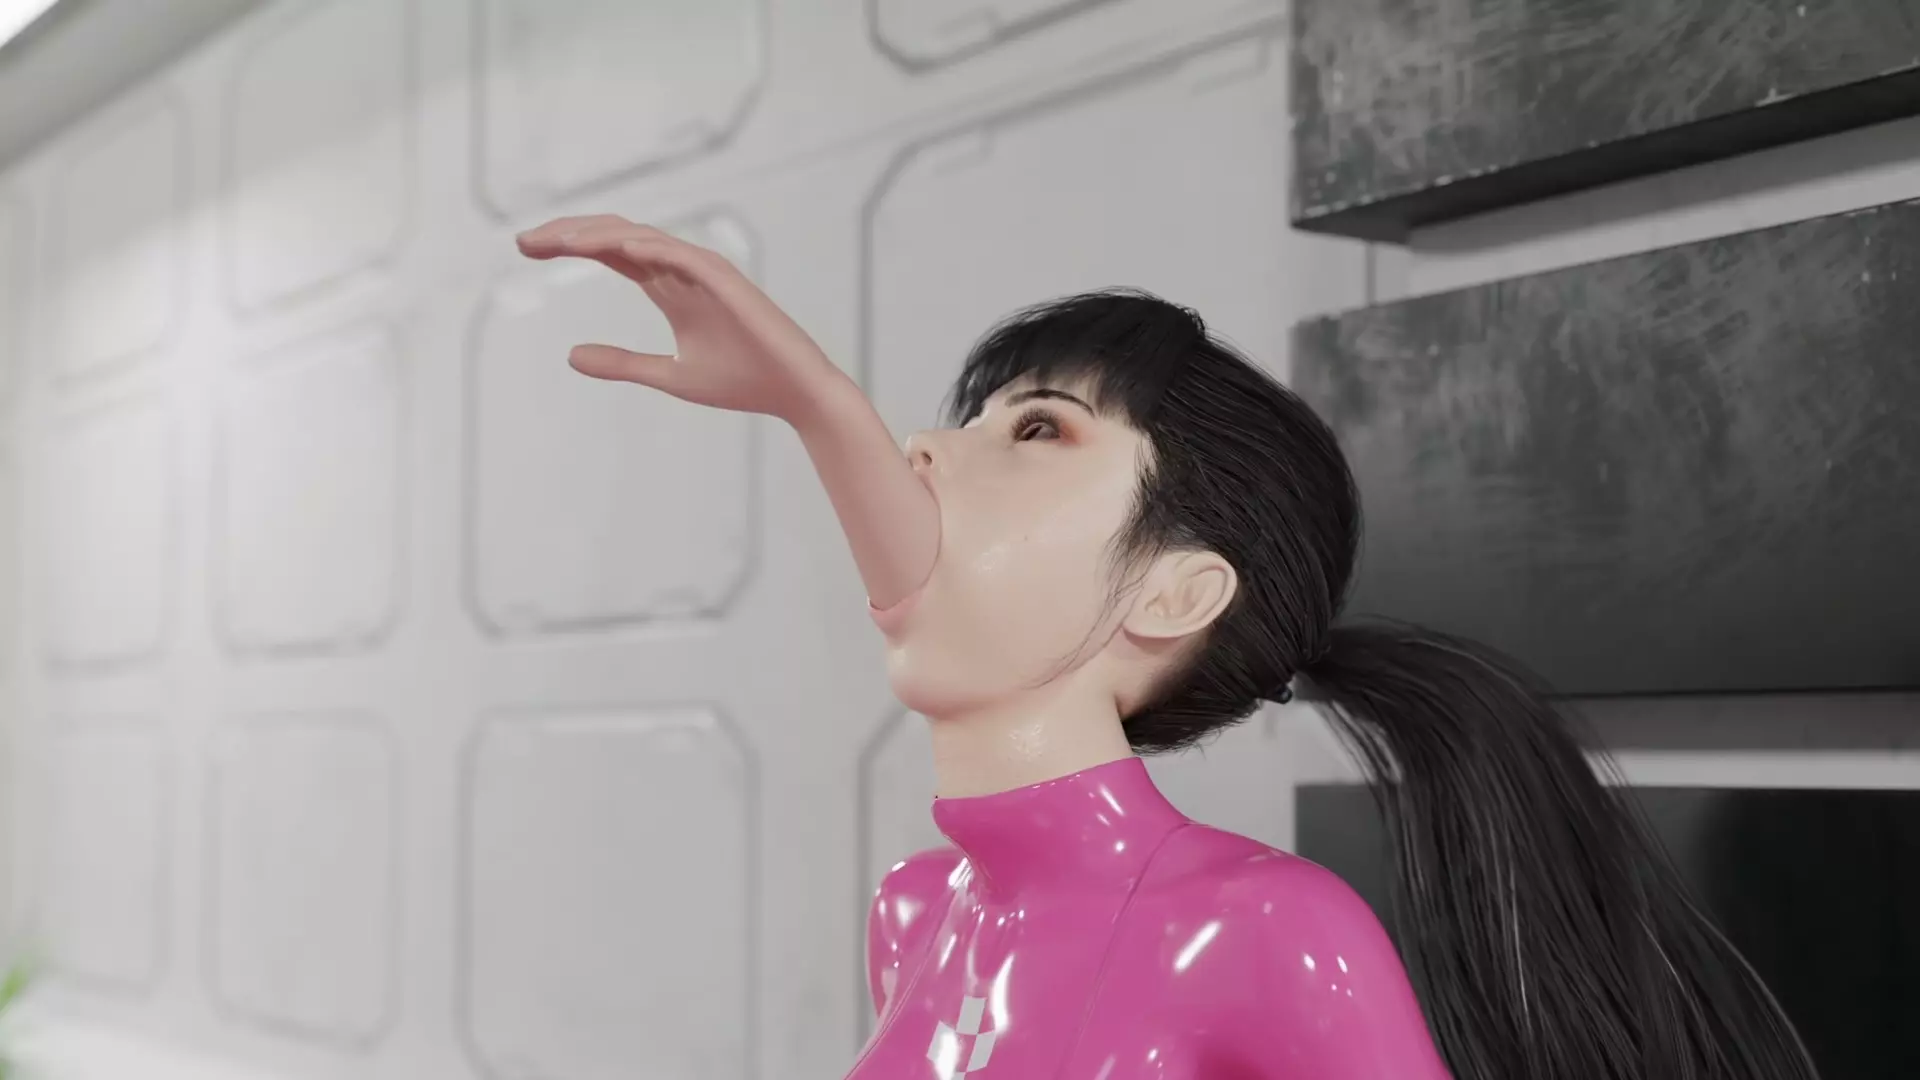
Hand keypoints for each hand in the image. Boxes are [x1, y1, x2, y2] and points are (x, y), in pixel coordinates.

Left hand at [515, 215, 843, 424]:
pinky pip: (684, 255)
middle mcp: (683, 271)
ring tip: (561, 241)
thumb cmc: (742, 382)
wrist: (795, 394)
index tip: (525, 249)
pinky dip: (652, 247)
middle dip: (570, 233)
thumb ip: (622, 363)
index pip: (610, 252)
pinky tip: (618, 247)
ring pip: (645, 238)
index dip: (568, 245)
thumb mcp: (668, 375)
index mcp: (669, 289)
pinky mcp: (728, 281)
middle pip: (617, 236)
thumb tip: (570, 355)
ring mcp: (706, 272)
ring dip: (602, 235)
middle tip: (523, 240)